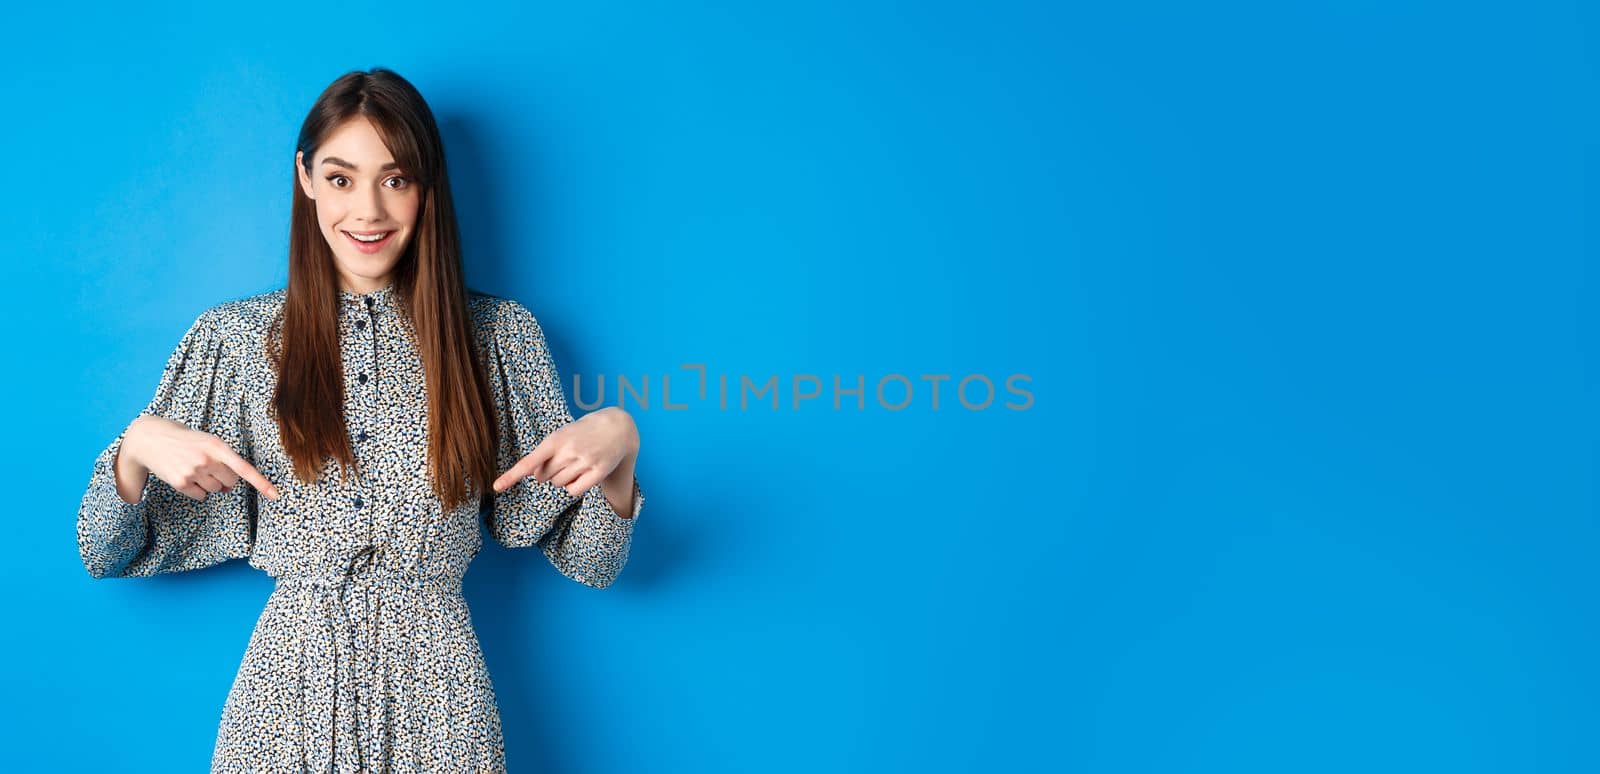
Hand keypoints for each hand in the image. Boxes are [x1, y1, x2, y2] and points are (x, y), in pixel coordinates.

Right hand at [120, 415, 280, 501]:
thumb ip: (223, 461)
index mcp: (218, 446)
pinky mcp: (181, 483)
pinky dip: (196, 490)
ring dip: (209, 483)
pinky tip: (185, 475)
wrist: (150, 438)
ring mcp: (193, 472)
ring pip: (215, 490)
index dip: (261, 483)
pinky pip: (201, 496)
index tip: (276, 495)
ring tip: (193, 467)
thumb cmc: (185, 440)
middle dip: (224, 478)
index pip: (244, 468)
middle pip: (230, 482)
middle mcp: (207, 459)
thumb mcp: (207, 441)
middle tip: (208, 466)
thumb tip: (227, 488)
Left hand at [492, 407, 638, 497]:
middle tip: (563, 458)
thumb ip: (545, 454)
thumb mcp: (561, 435)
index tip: (497, 487)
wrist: (616, 427)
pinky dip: (573, 487)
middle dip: (548, 472)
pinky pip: (573, 491)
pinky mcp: (597, 472)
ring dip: (562, 479)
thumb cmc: (582, 432)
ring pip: (558, 484)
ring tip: (575, 463)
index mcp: (555, 440)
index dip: (511, 476)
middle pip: (543, 478)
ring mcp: (584, 462)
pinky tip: (581, 475)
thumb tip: (534, 475)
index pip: (529, 462)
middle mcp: (568, 451)